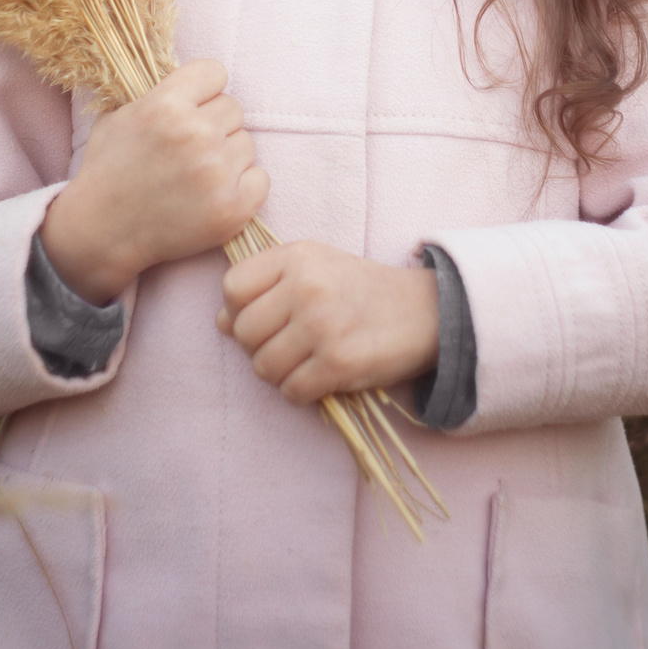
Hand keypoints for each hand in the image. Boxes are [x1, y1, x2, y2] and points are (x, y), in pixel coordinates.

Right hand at [38, 59, 266, 303]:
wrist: (103, 231)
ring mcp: (216, 172)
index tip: (194, 105)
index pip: (215, 72)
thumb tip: (191, 76)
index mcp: (165, 105)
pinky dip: (243, 186)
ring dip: (228, 156)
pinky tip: (214, 193)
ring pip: (248, 143)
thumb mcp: (118, 115)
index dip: (204, 89)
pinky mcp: (233, 207)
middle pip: (234, 108)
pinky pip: (260, 178)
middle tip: (190, 148)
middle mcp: (195, 134)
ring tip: (197, 174)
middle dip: (215, 125)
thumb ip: (157, 91)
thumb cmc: (109, 170)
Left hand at [216, 241, 439, 403]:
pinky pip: (291, 390)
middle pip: (242, 332)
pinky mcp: (338, 362)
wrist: (427, 310)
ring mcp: (322, 325)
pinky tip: (321, 376)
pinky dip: (301, 391)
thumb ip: (266, 284)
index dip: (238, 310)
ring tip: (306, 360)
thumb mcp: (315, 265)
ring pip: (263, 366)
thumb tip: (220, 322)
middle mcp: (305, 287)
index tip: (265, 316)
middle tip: (289, 343)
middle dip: (259, 346)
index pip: (232, 288)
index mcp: (296, 256)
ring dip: (280, 372)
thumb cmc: (361, 289)